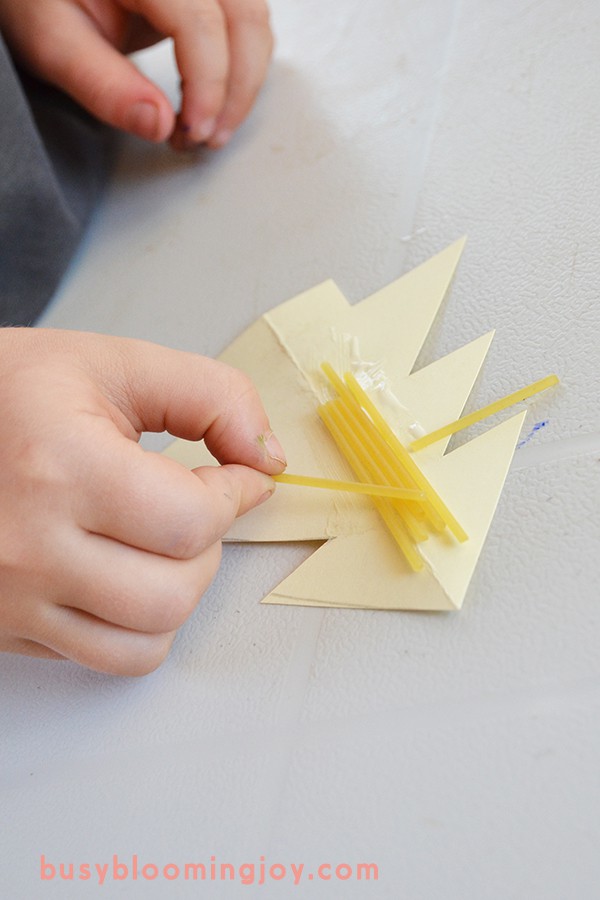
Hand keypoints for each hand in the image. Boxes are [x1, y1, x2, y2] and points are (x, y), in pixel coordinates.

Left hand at [0, 0, 272, 148]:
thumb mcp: (51, 40)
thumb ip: (102, 84)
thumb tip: (157, 125)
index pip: (200, 22)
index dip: (207, 85)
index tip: (192, 131)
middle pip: (243, 17)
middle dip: (236, 89)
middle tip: (207, 138)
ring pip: (253, 20)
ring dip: (243, 80)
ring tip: (209, 126)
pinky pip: (244, 21)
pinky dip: (238, 65)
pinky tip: (210, 98)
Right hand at [0, 328, 284, 674]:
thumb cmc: (7, 394)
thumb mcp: (110, 363)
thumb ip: (210, 395)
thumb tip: (267, 458)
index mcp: (60, 467)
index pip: (191, 520)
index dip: (235, 493)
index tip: (236, 475)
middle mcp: (31, 546)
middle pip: (175, 590)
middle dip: (209, 544)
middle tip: (194, 505)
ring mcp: (14, 598)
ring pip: (147, 641)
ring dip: (179, 590)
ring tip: (160, 542)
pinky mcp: (8, 627)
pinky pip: (105, 660)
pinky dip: (139, 626)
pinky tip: (126, 574)